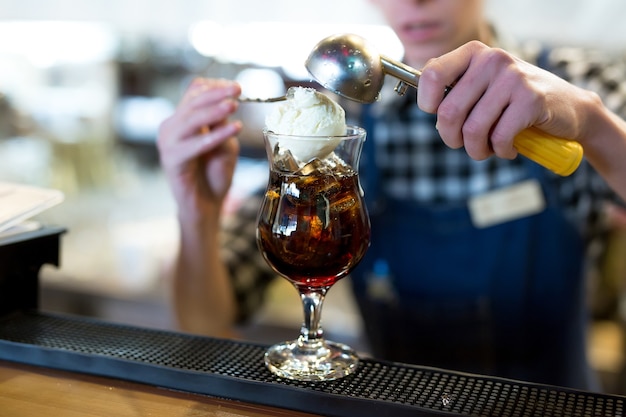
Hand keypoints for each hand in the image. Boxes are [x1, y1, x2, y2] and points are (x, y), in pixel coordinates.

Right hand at [158, 78, 242, 220]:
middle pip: (192, 102)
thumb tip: (227, 102)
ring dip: (214, 111)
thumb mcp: (224, 143)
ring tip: (234, 106)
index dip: (214, 87)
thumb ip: (222, 124)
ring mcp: (168, 143)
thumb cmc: (215, 174)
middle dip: (216, 94)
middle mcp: (171, 128)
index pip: (194, 93)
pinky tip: (234, 129)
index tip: (236, 86)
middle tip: (237, 89)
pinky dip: (215, 136)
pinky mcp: (172, 160)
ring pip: (191, 120)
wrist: (206, 205)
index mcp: (182, 120)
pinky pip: (195, 145)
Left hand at [417, 41, 599, 160]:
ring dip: (477, 150)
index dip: (427, 104)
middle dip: (452, 139)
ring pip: (473, 130)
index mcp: (474, 53)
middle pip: (448, 112)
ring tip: (488, 149)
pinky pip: (499, 138)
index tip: (440, 117)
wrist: (569, 108)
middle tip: (465, 144)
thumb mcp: (483, 88)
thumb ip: (455, 93)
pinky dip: (501, 151)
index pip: (431, 74)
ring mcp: (513, 77)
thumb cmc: (515, 102)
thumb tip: (432, 112)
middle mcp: (492, 59)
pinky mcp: (531, 99)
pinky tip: (509, 149)